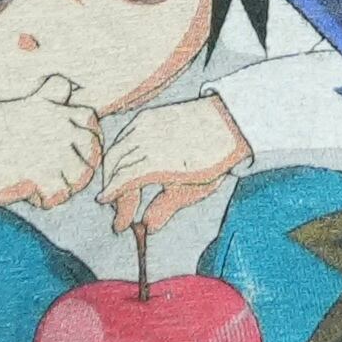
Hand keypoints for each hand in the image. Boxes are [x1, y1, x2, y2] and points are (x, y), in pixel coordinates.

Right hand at [0, 79, 103, 210]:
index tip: (74, 150)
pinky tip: (34, 197)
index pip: (90, 119)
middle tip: (63, 176)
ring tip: (49, 188)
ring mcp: (48, 148)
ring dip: (68, 185)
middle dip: (84, 164)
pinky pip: (59, 195)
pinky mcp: (36, 172)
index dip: (88, 137)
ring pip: (81, 174)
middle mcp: (55, 124)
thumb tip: (64, 84)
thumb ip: (46, 97)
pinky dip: (48, 200)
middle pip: (92, 148)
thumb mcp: (19, 104)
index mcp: (50, 107)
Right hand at [98, 90, 250, 244]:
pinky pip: (123, 138)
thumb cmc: (213, 158)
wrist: (228, 122)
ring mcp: (144, 124)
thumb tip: (147, 226)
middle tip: (122, 213)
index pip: (123, 184)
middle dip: (114, 193)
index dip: (119, 206)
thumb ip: (165, 208)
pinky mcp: (146, 116)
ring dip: (113, 175)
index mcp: (156, 160)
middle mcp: (145, 139)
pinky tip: (126, 171)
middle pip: (115, 169)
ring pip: (115, 152)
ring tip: (124, 195)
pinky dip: (119, 157)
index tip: (120, 225)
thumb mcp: (192, 190)